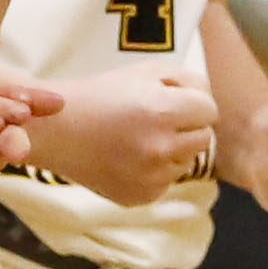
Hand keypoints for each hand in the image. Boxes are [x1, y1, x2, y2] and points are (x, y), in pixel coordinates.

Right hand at [22, 68, 219, 207]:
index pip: (210, 111)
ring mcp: (150, 176)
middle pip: (204, 138)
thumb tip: (210, 99)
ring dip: (173, 150)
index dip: (194, 103)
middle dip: (187, 127)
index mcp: (163, 110)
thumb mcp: (144, 72)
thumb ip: (186, 80)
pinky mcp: (140, 196)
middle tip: (159, 120)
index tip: (175, 102)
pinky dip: (155, 171)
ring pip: (187, 161)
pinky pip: (166, 181)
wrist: (57, 130)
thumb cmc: (102, 95)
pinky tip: (129, 158)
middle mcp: (160, 146)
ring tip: (139, 138)